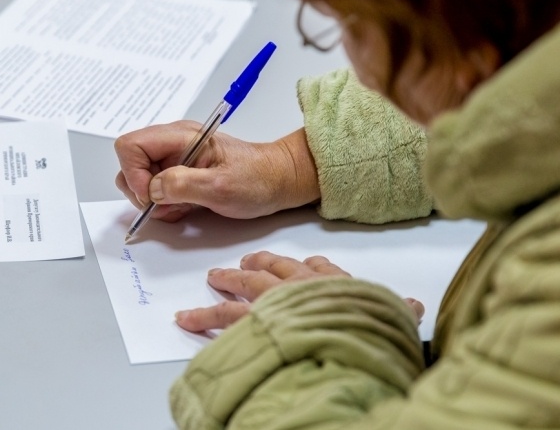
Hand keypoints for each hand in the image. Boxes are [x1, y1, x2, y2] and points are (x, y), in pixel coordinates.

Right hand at [114, 121, 319, 222]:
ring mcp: (174, 159)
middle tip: (168, 204)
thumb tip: (152, 189)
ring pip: (140, 180)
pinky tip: (187, 207)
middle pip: (130, 163)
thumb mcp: (222, 186)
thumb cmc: (259, 178)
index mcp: (180, 136)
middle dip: (141, 190)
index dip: (134, 174)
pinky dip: (165, 205)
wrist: (279, 181)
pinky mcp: (179, 174)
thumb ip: (183, 185)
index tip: (153, 196)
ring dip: (154, 201)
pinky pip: (156, 191)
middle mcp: (172, 144)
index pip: (130, 146)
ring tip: (182, 206)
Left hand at [174, 251, 424, 331]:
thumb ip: (397, 309)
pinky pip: (222, 317)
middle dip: (257, 265)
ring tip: (211, 280)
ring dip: (225, 283)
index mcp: (332, 283)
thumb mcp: (388, 315)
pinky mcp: (252, 320)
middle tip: (243, 264)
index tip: (301, 264)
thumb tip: (416, 306)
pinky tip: (187, 318)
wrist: (346, 338)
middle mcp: (299, 286)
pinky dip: (203, 317)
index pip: (317, 267)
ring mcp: (273, 302)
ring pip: (243, 288)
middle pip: (274, 270)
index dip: (306, 266)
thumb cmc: (364, 326)